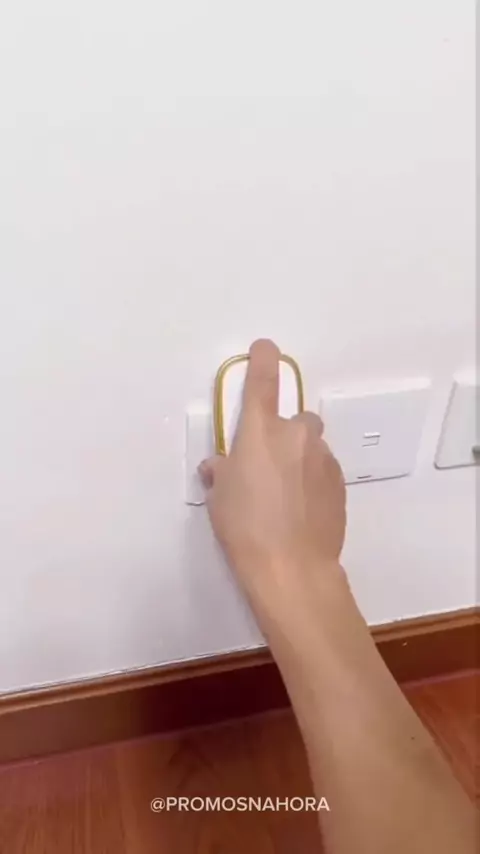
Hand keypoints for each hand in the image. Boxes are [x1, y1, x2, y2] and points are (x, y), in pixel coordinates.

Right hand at [199, 340, 346, 600]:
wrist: (292, 566)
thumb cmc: (245, 527)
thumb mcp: (219, 498)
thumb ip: (221, 472)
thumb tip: (220, 466)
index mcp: (261, 432)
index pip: (263, 383)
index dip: (263, 361)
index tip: (266, 348)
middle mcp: (296, 436)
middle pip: (296, 421)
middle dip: (285, 435)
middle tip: (269, 466)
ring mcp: (323, 459)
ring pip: (312, 448)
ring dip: (300, 460)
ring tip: (286, 496)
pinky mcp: (339, 484)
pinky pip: (323, 471)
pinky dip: (312, 481)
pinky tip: (302, 510)